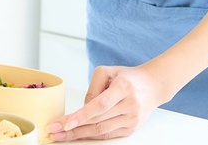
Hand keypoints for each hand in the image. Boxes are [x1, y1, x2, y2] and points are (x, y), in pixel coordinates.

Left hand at [46, 65, 164, 140]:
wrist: (153, 86)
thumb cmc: (127, 77)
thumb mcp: (108, 71)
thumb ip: (93, 88)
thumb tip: (82, 109)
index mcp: (123, 87)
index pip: (100, 105)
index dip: (82, 116)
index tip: (65, 123)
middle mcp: (129, 105)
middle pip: (98, 121)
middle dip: (73, 128)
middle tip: (54, 130)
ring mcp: (132, 119)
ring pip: (101, 131)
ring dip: (79, 135)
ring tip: (61, 136)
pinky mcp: (131, 129)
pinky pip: (107, 135)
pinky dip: (91, 136)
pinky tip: (78, 135)